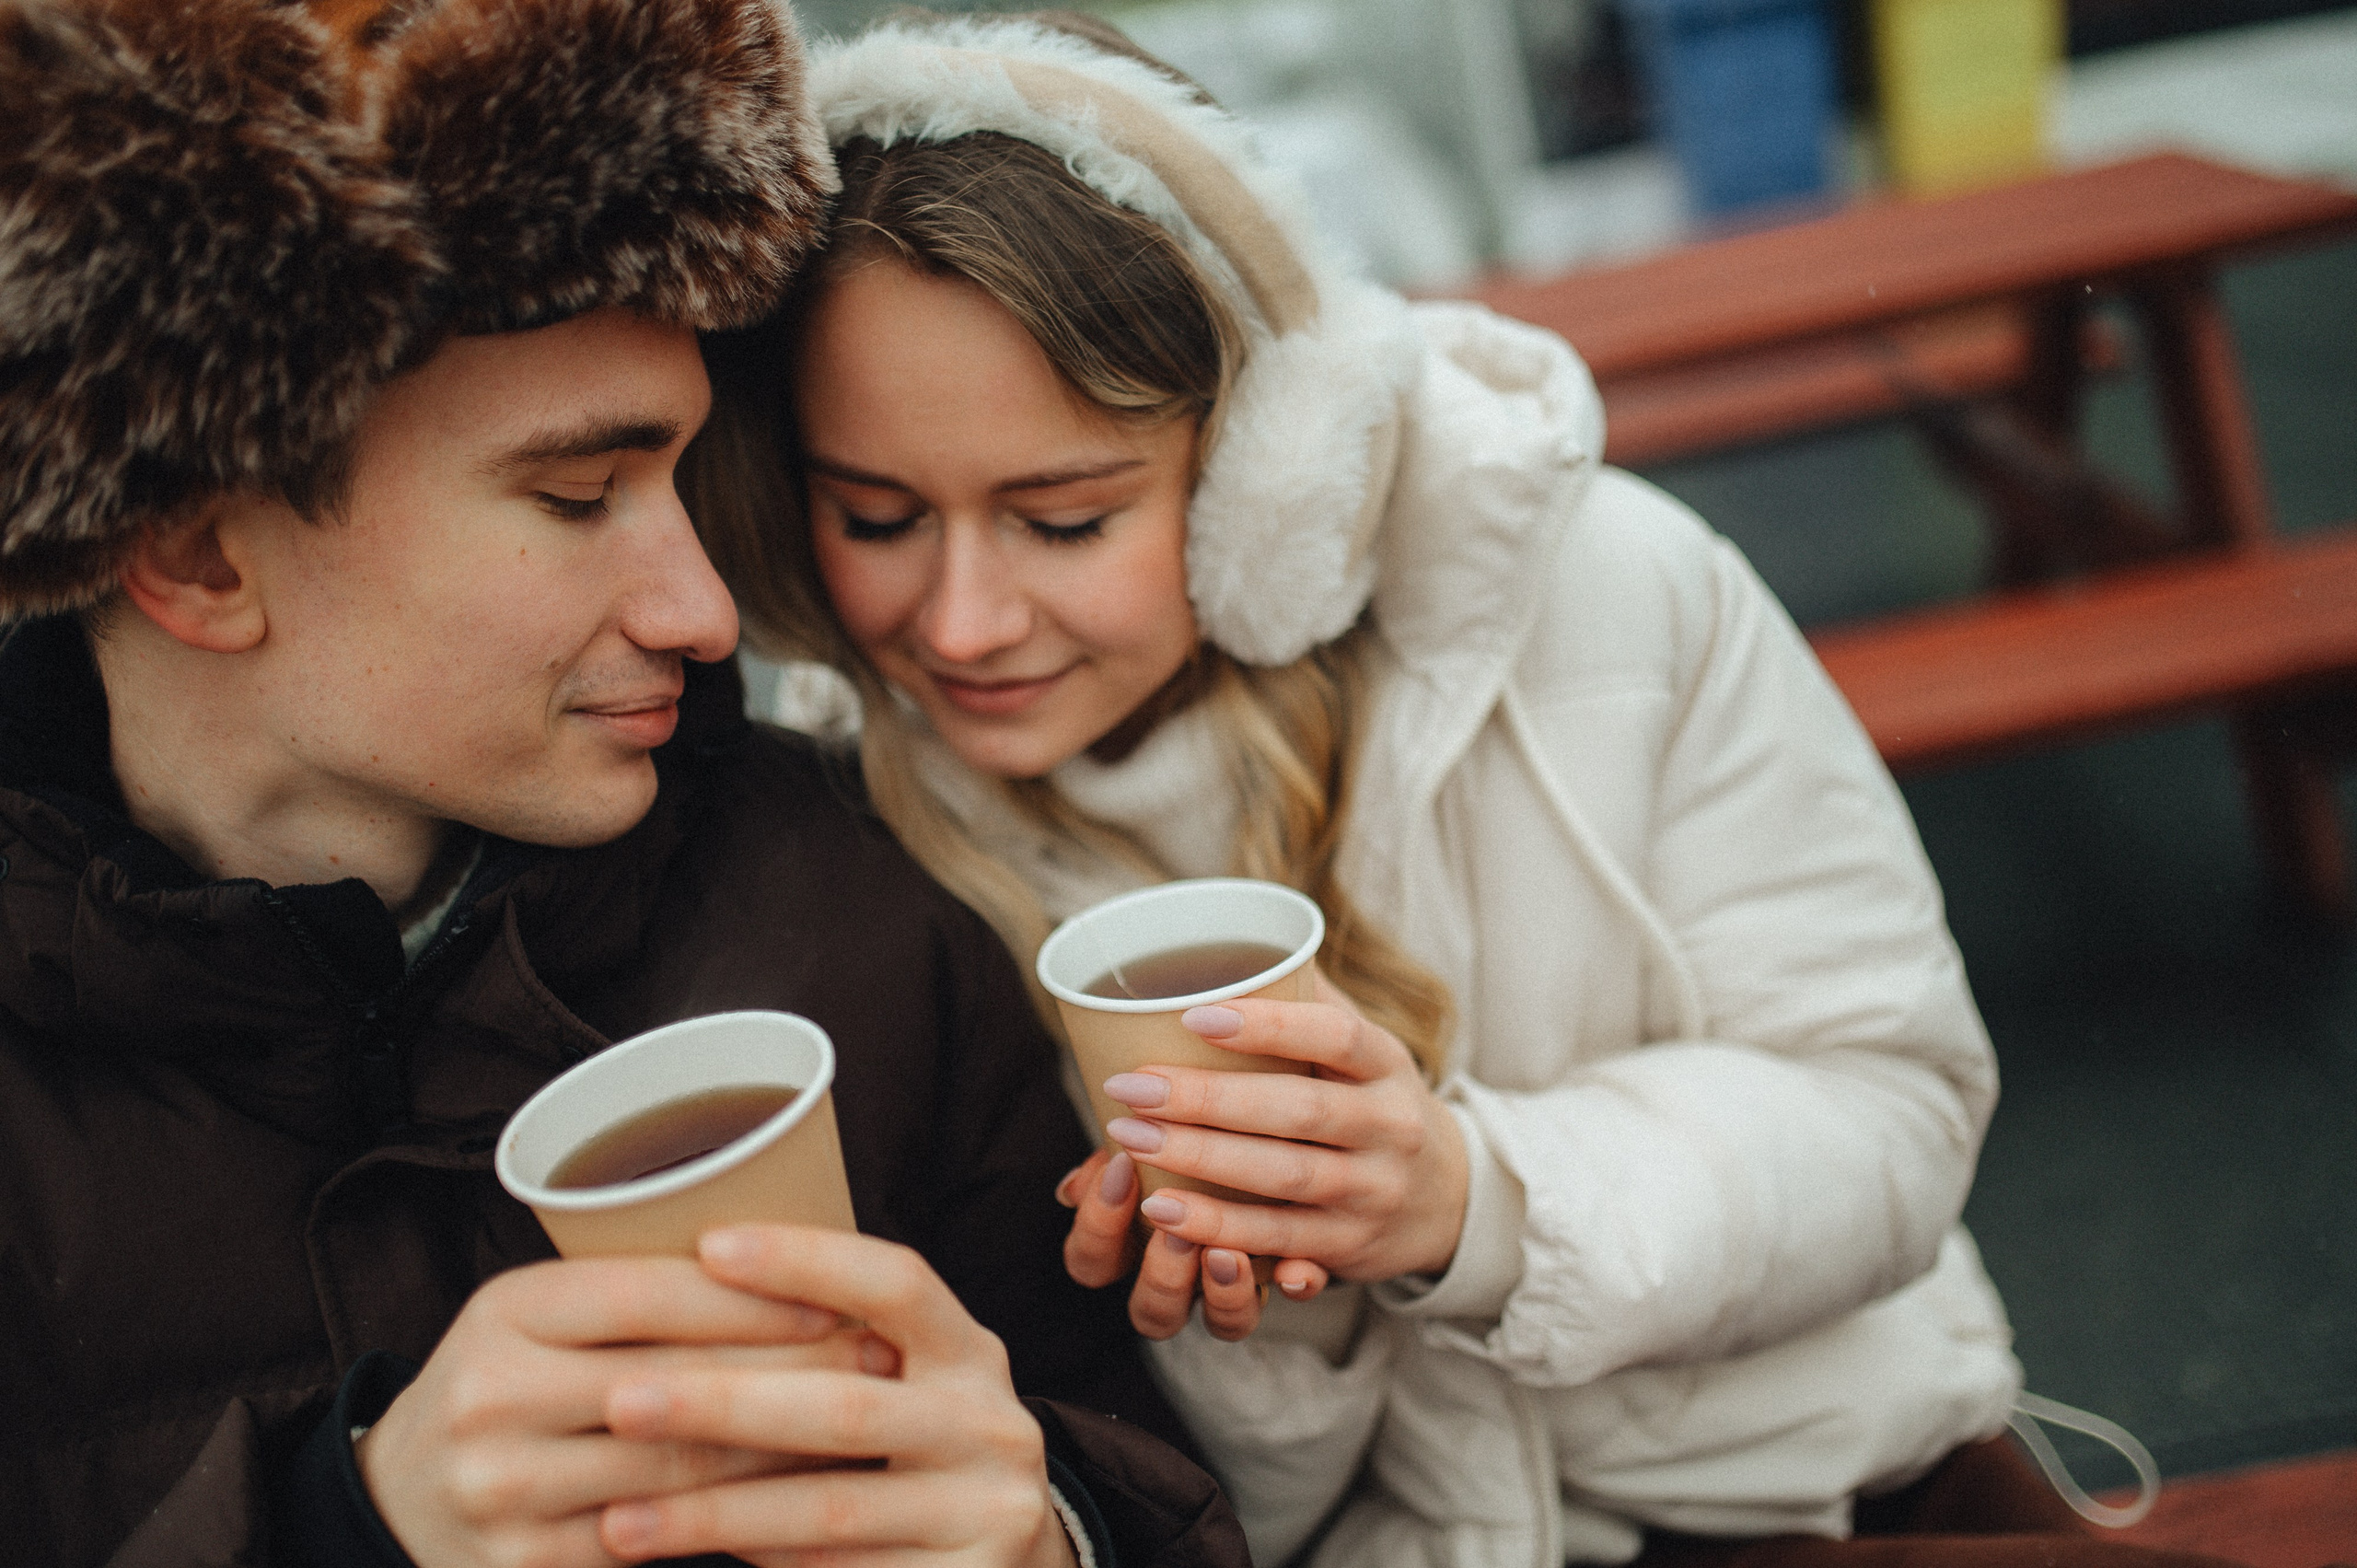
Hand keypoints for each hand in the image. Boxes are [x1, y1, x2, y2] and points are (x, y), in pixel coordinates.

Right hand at [358, 1255, 882, 1567]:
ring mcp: (503, 1489)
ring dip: (784, 1448)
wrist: (400, 1498)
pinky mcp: (524, 1564)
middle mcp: (492, 1397)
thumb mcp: (542, 1314)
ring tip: (862, 1423)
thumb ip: (638, 1291)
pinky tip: (799, 1494)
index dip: (751, 1300)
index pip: (649, 1295)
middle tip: (879, 1361)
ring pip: (679, 1468)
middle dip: (793, 1374)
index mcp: (504, 1310)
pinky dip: (736, 1513)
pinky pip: (657, 1537)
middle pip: (675, 1384)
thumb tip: (797, 1261)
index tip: (839, 1303)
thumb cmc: (510, 1381)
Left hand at [594, 1224, 1077, 1566]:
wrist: (1003, 1567)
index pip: (897, 1281)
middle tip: (620, 1402)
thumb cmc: (909, 1457)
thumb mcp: (903, 1386)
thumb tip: (683, 1281)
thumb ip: (828, 1349)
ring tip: (618, 1519)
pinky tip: (683, 1564)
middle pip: (846, 1407)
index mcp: (970, 1352)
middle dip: (722, 1403)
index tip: (707, 1246)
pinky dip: (754, 1565)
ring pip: (829, 1508)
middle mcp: (992, 1426)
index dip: (808, 1259)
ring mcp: (987, 1513)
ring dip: (712, 1512)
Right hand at [1056, 1148, 1328, 1340]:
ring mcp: (1239, 1281)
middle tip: (1172, 1229)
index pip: (1091, 1262)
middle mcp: (1183, 1277)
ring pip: (1225, 1323)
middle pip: (1152, 1313)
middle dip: (1160, 1276)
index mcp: (1131, 1244)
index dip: (1098, 1225)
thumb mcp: (1148, 1127)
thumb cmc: (1192, 1121)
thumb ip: (1122, 1150)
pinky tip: (1298, 1269)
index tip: (1120, 1164)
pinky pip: (1298, 1291)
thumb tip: (1083, 1177)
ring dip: (1223, 1294)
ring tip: (1227, 1254)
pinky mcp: (1297, 1264)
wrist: (1290, 1121)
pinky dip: (1297, 1282)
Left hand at [1103, 969, 1468, 1281]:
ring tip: (1130, 1137)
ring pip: (1283, 1176)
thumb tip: (1241, 942)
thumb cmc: (1376, 1104)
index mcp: (1388, 1065)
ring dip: (1200, 1160)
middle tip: (1131, 1085)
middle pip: (1298, 1110)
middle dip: (1208, 1099)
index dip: (1269, 1025)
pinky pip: (1279, 1237)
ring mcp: (1373, 1192)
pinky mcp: (1351, 1246)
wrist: (1450, 1200)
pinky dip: (1219, 1226)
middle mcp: (1390, 1128)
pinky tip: (1163, 1207)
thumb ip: (1311, 1004)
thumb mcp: (1368, 1052)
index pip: (1338, 1036)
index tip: (1194, 1015)